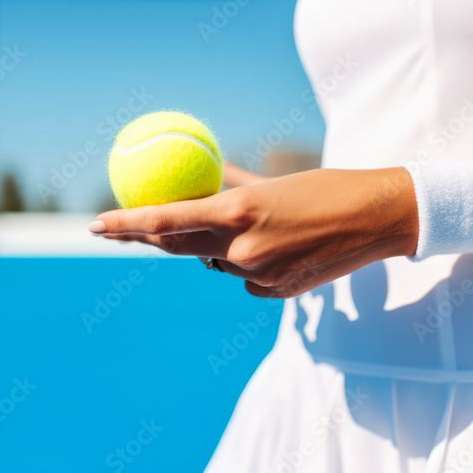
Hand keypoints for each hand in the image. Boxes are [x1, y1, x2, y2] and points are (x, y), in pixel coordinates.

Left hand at [88, 166, 419, 297]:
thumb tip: (200, 179)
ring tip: (257, 225)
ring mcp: (259, 274)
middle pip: (176, 248)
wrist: (377, 218)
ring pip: (214, 263)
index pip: (167, 221)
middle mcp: (243, 247)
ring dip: (214, 247)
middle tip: (113, 230)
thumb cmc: (325, 187)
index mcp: (239, 211)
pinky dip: (246, 264)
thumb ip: (230, 185)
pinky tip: (280, 248)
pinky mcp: (276, 293)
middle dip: (142, 239)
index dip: (126, 225)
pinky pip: (243, 278)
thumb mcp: (271, 181)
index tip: (94, 224)